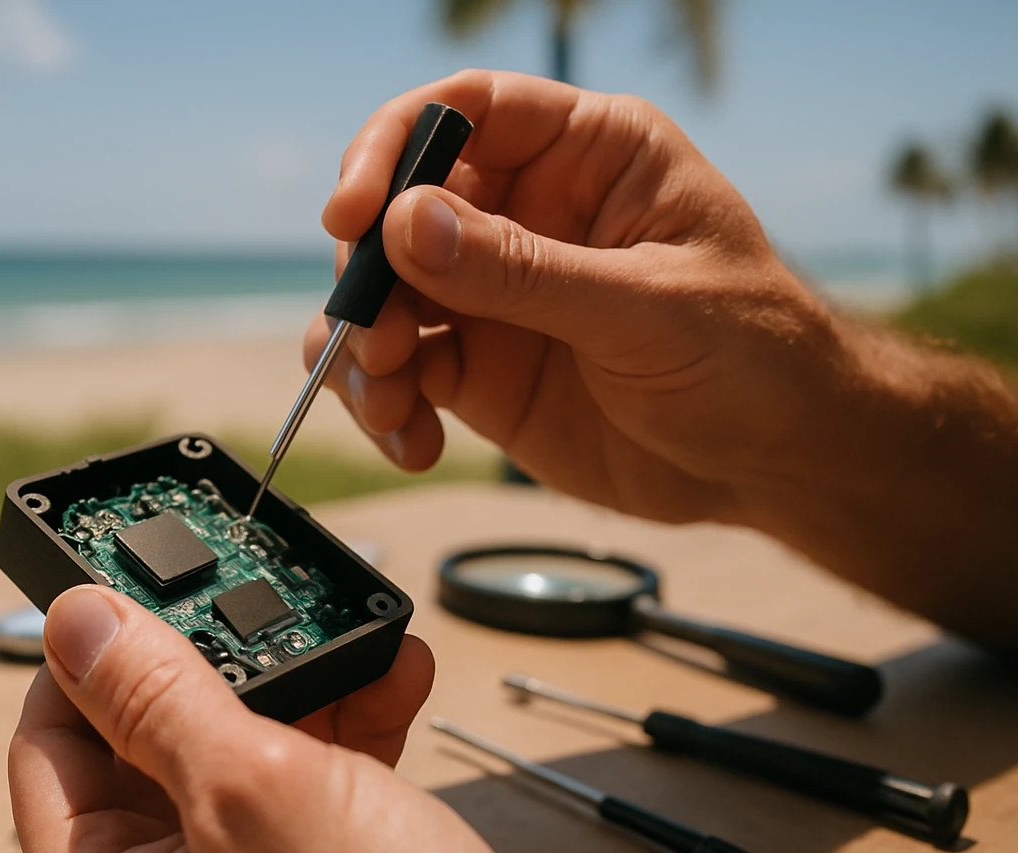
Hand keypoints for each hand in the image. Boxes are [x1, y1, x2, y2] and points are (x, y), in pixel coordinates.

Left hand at [8, 585, 640, 852]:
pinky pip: (305, 788)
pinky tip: (391, 679)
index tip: (130, 588)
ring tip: (346, 635)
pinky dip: (345, 729)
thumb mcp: (256, 793)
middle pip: (145, 746)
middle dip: (215, 663)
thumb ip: (158, 698)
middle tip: (252, 601)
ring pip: (236, 756)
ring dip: (297, 687)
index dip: (86, 658)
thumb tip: (77, 621)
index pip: (48, 748)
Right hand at [310, 69, 842, 524]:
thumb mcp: (646, 308)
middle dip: (369, 274)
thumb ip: (524, 270)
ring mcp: (496, 295)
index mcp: (587, 155)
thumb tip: (404, 223)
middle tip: (375, 337)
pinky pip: (400, 371)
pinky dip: (384, 405)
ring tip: (392, 401)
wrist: (776, 463)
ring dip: (364, 348)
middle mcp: (528, 213)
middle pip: (400, 210)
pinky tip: (415, 442)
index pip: (466, 111)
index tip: (353, 214)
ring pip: (384, 296)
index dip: (393, 148)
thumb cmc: (753, 357)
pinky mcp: (481, 369)